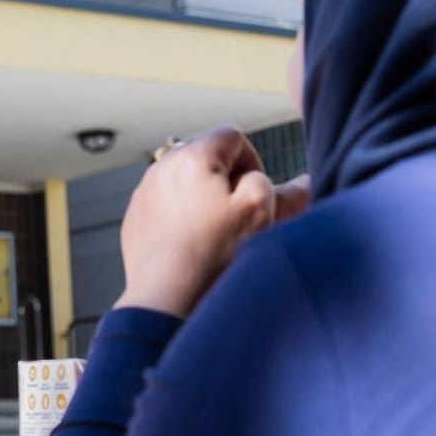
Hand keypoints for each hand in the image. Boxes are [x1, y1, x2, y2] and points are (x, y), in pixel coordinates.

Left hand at [113, 127, 285, 318]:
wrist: (166, 298)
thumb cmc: (212, 256)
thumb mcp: (259, 213)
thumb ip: (279, 189)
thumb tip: (298, 183)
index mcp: (194, 156)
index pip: (233, 136)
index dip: (253, 163)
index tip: (256, 192)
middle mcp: (163, 167)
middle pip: (206, 158)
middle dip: (227, 180)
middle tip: (240, 215)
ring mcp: (145, 193)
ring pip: (185, 183)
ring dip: (204, 199)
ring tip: (215, 234)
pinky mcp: (136, 219)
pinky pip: (166, 206)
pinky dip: (182, 218)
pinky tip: (192, 245)